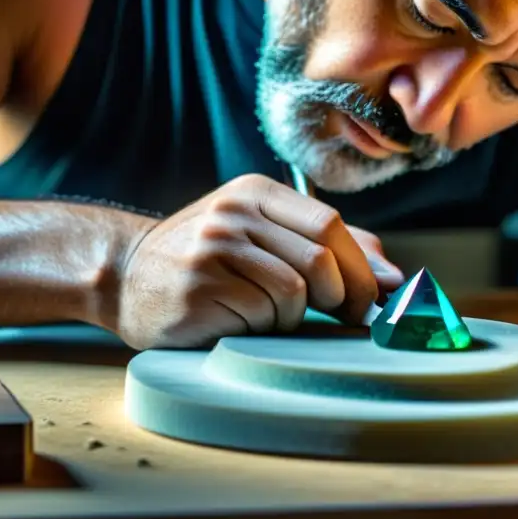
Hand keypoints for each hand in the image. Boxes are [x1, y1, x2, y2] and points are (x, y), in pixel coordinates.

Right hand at [111, 174, 404, 348]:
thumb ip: (326, 244)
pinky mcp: (200, 289)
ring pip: (294, 291)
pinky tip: (238, 320)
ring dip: (294, 315)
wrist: (123, 276)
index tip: (375, 297)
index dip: (361, 266)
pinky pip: (262, 316)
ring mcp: (214, 249)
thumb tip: (393, 276)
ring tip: (267, 313)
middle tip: (338, 315)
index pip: (330, 223)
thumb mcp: (260, 232)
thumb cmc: (206, 258)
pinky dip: (263, 327)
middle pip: (320, 258)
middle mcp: (234, 212)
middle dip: (342, 296)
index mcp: (256, 191)